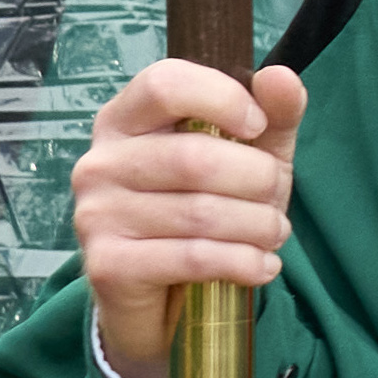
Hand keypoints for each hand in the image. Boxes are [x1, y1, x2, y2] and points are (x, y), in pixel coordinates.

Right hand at [73, 56, 302, 377]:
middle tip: (277, 203)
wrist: (163, 301)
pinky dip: (244, 262)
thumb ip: (272, 116)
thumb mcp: (248, 158)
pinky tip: (262, 266)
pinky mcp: (108, 266)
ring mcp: (96, 214)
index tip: (258, 126)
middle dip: (258, 181)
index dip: (222, 98)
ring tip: (274, 235)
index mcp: (125, 119)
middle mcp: (100, 162)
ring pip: (200, 211)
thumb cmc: (204, 213)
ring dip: (258, 226)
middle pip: (194, 156)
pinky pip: (193, 256)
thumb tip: (281, 77)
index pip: (165, 84)